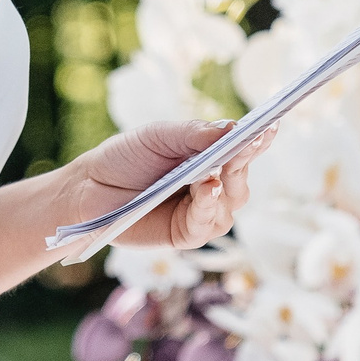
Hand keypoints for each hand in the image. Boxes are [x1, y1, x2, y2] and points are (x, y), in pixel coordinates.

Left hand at [60, 120, 276, 249]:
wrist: (89, 189)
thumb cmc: (126, 158)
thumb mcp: (158, 136)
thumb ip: (193, 134)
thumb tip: (233, 127)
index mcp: (209, 159)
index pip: (242, 150)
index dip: (258, 139)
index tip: (270, 126)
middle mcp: (212, 186)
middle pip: (241, 178)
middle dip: (244, 161)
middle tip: (245, 146)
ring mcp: (201, 213)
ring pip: (230, 204)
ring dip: (226, 186)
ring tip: (216, 173)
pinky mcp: (186, 234)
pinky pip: (206, 224)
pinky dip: (208, 206)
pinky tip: (206, 189)